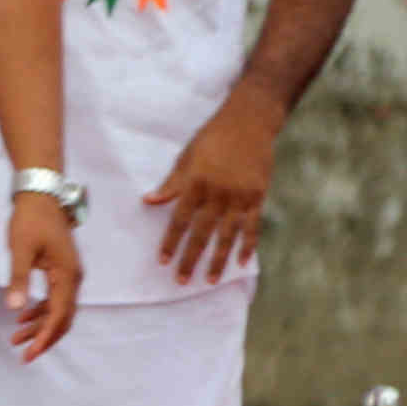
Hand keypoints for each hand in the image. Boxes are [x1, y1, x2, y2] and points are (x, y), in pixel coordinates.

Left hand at [3, 191, 80, 360]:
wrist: (41, 196)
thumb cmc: (30, 219)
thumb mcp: (19, 249)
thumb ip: (18, 279)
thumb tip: (14, 309)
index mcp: (67, 275)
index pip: (59, 315)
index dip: (45, 336)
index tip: (29, 352)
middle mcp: (74, 278)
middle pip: (63, 317)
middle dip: (44, 338)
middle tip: (24, 355)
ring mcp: (69, 274)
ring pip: (58, 309)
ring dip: (39, 326)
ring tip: (15, 340)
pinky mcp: (61, 270)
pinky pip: (55, 298)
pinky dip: (40, 311)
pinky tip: (22, 319)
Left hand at [145, 91, 281, 284]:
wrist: (248, 124)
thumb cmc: (211, 140)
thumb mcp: (185, 158)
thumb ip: (171, 184)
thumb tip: (148, 201)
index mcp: (195, 185)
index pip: (179, 220)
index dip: (171, 242)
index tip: (163, 261)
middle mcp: (217, 194)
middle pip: (201, 233)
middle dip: (190, 258)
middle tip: (181, 281)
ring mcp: (240, 197)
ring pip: (227, 236)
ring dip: (218, 260)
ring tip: (209, 280)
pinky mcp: (257, 197)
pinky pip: (252, 227)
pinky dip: (248, 246)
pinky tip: (243, 263)